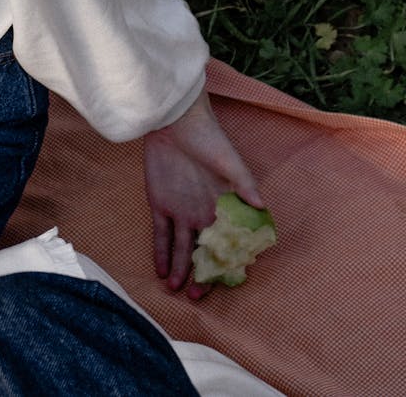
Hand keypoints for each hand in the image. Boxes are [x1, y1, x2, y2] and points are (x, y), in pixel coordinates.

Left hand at [143, 86, 262, 298]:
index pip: (228, 241)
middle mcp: (203, 213)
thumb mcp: (230, 161)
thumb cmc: (209, 139)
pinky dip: (161, 253)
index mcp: (225, 206)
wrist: (174, 123)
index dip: (228, 261)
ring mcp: (180, 211)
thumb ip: (244, 184)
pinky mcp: (159, 205)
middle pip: (204, 250)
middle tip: (199, 296)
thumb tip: (261, 207)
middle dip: (202, 274)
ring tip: (178, 290)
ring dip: (180, 269)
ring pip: (181, 248)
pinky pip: (160, 235)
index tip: (229, 281)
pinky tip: (162, 272)